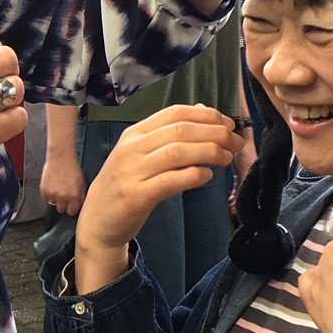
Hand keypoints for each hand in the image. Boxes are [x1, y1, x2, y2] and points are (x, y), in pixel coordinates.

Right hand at [40, 138, 87, 216]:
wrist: (60, 157)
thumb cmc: (72, 168)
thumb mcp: (82, 183)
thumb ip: (80, 196)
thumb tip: (78, 205)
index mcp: (74, 196)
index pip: (71, 212)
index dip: (71, 208)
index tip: (71, 206)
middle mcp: (62, 197)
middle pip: (61, 210)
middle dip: (63, 205)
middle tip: (64, 197)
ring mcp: (52, 194)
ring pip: (53, 204)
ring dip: (55, 199)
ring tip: (58, 189)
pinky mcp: (44, 190)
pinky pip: (46, 198)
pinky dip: (48, 195)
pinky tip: (53, 186)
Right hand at [77, 105, 240, 257]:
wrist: (97, 222)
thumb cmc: (125, 186)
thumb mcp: (142, 155)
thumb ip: (169, 135)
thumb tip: (203, 111)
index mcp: (134, 133)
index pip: (175, 113)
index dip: (207, 115)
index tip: (228, 124)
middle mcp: (131, 148)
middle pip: (180, 130)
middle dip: (215, 133)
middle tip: (236, 142)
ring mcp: (132, 171)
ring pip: (177, 152)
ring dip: (209, 152)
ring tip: (226, 158)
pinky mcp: (136, 195)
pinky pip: (171, 181)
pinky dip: (194, 176)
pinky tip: (208, 176)